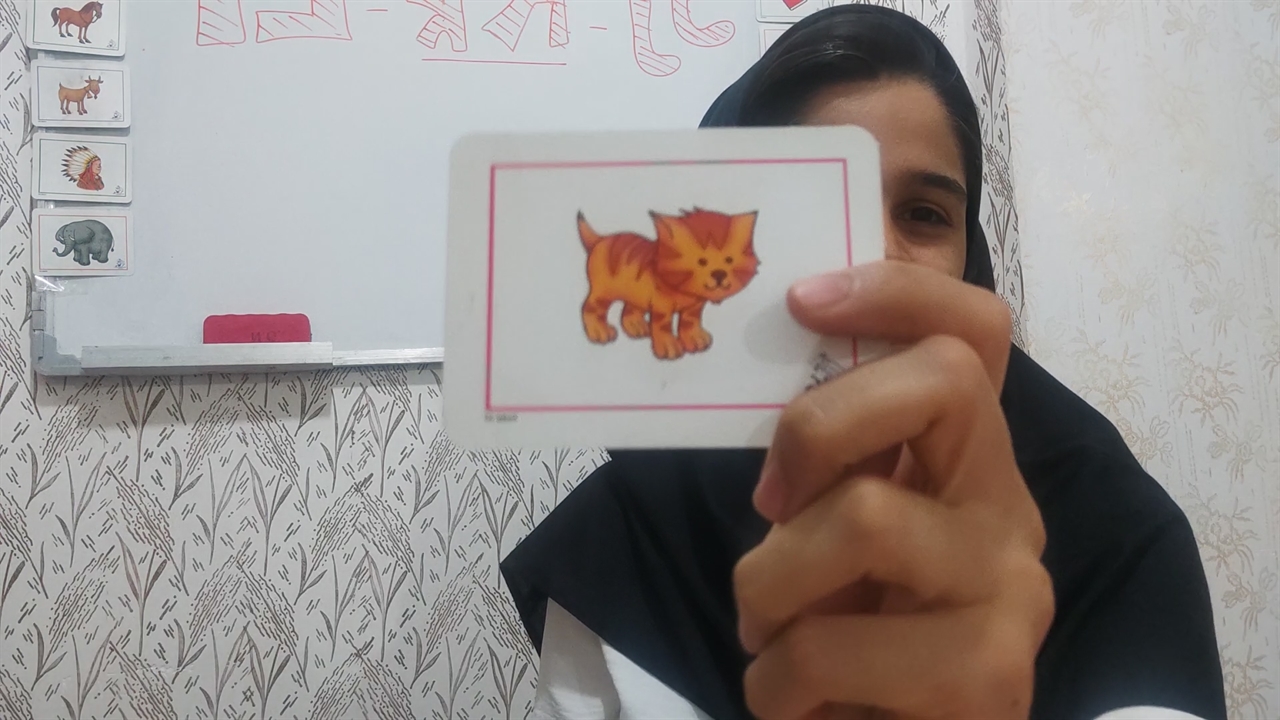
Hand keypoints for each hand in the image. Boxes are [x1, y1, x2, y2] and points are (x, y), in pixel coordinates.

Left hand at [734, 262, 1053, 719]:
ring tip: (768, 636)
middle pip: (940, 384)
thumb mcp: (839, 533)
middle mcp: (1008, 510)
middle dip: (817, 426)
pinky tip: (795, 701)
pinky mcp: (987, 677)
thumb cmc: (862, 638)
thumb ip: (832, 466)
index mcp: (970, 462)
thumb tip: (765, 373)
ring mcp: (1010, 591)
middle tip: (767, 502)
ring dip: (767, 585)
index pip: (977, 334)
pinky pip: (827, 646)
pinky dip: (773, 682)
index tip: (803, 299)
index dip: (899, 290)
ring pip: (862, 517)